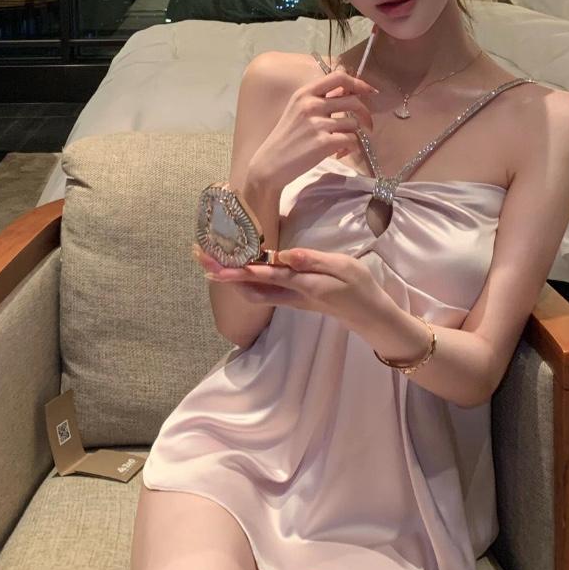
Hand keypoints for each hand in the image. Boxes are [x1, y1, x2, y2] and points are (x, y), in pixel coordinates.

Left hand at [195, 244, 377, 325]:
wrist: (368, 315)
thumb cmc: (359, 287)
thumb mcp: (344, 268)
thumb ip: (314, 261)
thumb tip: (285, 255)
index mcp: (303, 285)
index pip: (266, 276)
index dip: (241, 268)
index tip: (218, 261)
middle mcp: (291, 295)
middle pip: (250, 287)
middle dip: (224, 273)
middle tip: (200, 256)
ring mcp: (289, 299)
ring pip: (252, 291)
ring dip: (230, 277)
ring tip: (210, 261)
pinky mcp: (291, 297)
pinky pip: (261, 290)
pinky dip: (245, 279)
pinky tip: (237, 268)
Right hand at [252, 67, 378, 188]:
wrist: (270, 164)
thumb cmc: (286, 138)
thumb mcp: (297, 110)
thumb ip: (320, 99)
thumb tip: (348, 91)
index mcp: (304, 93)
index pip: (339, 77)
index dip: (358, 83)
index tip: (369, 91)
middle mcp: (311, 105)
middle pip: (353, 101)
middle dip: (365, 114)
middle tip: (367, 124)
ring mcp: (318, 124)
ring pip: (354, 124)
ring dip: (354, 134)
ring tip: (343, 143)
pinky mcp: (324, 143)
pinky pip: (351, 140)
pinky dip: (350, 148)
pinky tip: (339, 153)